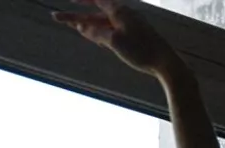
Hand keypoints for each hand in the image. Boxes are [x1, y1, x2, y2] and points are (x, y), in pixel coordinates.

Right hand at [55, 1, 179, 76]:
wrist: (167, 63)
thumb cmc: (142, 52)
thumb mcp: (115, 42)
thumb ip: (97, 34)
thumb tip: (82, 28)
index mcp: (119, 11)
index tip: (68, 0)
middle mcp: (123, 15)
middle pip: (95, 15)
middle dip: (76, 17)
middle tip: (58, 18)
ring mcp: (129, 27)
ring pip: (103, 25)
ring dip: (88, 26)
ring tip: (74, 26)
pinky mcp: (134, 38)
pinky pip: (112, 32)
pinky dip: (101, 33)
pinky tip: (95, 36)